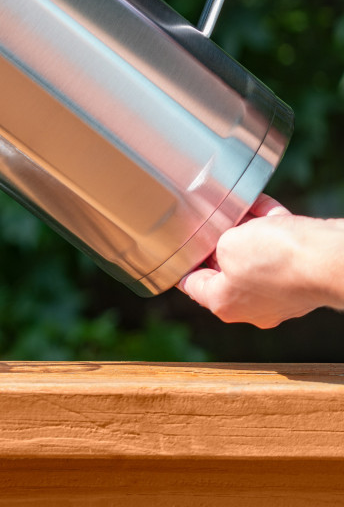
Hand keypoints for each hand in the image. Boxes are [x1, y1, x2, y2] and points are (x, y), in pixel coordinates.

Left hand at [179, 194, 343, 327]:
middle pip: (227, 268)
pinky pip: (281, 248)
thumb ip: (217, 243)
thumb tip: (229, 241)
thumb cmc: (276, 258)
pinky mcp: (302, 277)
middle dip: (222, 241)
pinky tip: (264, 207)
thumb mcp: (226, 244)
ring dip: (249, 230)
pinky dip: (272, 227)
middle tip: (216, 220)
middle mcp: (253, 305)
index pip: (193, 284)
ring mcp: (281, 293)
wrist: (329, 257)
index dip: (185, 261)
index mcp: (225, 304)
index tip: (182, 248)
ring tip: (242, 208)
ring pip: (257, 255)